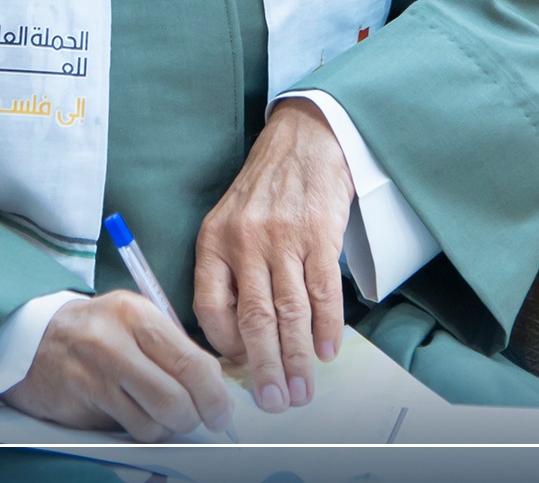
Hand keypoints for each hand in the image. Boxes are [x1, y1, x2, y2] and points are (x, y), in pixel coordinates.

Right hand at [2, 292, 234, 442]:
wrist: (32, 339)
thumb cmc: (97, 330)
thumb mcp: (136, 320)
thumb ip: (173, 347)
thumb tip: (214, 385)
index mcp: (137, 314)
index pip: (191, 361)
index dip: (214, 394)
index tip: (222, 410)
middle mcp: (115, 342)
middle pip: (175, 398)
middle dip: (195, 416)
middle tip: (200, 419)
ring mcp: (94, 374)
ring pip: (153, 421)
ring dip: (168, 426)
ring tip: (164, 413)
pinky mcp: (80, 402)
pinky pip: (129, 429)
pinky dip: (144, 430)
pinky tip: (137, 415)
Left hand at [193, 98, 354, 412]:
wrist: (305, 137)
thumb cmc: (266, 185)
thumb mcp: (229, 220)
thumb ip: (228, 269)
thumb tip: (237, 332)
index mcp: (214, 240)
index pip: (210, 307)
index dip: (224, 345)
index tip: (239, 369)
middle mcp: (245, 241)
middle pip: (253, 319)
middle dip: (265, 367)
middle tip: (275, 401)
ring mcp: (285, 238)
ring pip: (290, 312)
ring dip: (299, 357)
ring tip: (304, 388)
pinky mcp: (320, 233)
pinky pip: (324, 291)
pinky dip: (328, 326)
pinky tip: (328, 349)